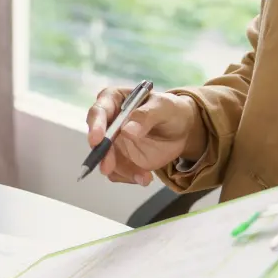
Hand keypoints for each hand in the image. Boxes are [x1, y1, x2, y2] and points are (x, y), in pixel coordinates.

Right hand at [86, 88, 207, 184]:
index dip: (96, 125)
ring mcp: (113, 143)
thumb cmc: (171, 111)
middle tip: (108, 167)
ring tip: (144, 176)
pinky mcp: (119, 160)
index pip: (99, 111)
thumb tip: (127, 129)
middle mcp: (108, 122)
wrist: (181, 130)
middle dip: (102, 155)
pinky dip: (129, 177)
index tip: (97, 140)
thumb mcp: (164, 107)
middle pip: (96, 139)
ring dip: (122, 171)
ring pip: (106, 160)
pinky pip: (117, 172)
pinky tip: (145, 176)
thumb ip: (147, 115)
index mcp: (114, 100)